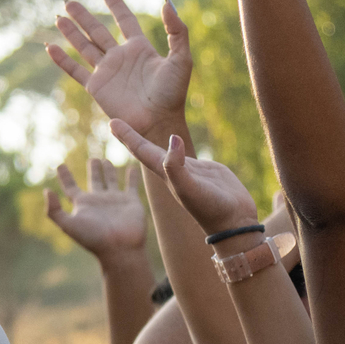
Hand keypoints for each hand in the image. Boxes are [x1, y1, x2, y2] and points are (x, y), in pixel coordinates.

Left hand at [45, 156, 148, 257]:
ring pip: (111, 180)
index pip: (71, 187)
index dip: (65, 176)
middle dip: (93, 169)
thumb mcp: (68, 225)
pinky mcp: (131, 201)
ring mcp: (115, 200)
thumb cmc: (93, 238)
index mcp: (83, 204)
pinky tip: (133, 166)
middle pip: (94, 180)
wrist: (120, 249)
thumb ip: (54, 210)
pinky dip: (132, 175)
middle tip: (92, 159)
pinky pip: (131, 184)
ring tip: (106, 160)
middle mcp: (98, 201)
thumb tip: (46, 191)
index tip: (60, 164)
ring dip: (109, 170)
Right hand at [48, 0, 191, 140]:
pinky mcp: (96, 87)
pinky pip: (75, 70)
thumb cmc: (173, 93)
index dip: (115, 5)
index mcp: (139, 48)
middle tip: (69, 2)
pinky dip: (62, 60)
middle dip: (84, 16)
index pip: (125, 20)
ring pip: (84, 47)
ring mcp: (106, 72)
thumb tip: (166, 2)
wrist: (158, 122)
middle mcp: (120, 58)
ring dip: (70, 33)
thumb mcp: (182, 58)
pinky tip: (50, 47)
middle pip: (97, 31)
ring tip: (58, 18)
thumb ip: (177, 30)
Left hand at [110, 120, 260, 236]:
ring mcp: (189, 171)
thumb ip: (177, 167)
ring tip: (137, 131)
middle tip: (114, 122)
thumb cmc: (210, 208)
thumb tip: (172, 139)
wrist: (233, 222)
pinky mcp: (206, 171)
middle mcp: (173, 172)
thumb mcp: (190, 188)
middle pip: (147, 150)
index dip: (128, 136)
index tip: (111, 122)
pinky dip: (177, 146)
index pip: (141, 151)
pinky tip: (173, 143)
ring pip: (165, 151)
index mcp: (165, 175)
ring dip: (150, 142)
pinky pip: (185, 154)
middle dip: (131, 136)